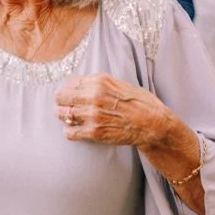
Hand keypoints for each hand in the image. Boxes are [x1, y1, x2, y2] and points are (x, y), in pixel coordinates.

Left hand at [55, 74, 176, 146]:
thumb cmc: (141, 104)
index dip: (68, 89)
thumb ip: (99, 83)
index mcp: (100, 82)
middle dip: (61, 102)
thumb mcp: (120, 84)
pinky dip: (69, 131)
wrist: (154, 125)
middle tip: (65, 106)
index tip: (70, 95)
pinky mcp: (94, 132)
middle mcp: (94, 96)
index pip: (69, 83)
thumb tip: (77, 83)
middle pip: (60, 97)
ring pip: (61, 114)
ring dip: (63, 116)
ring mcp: (92, 115)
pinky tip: (75, 130)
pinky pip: (69, 132)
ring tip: (70, 118)